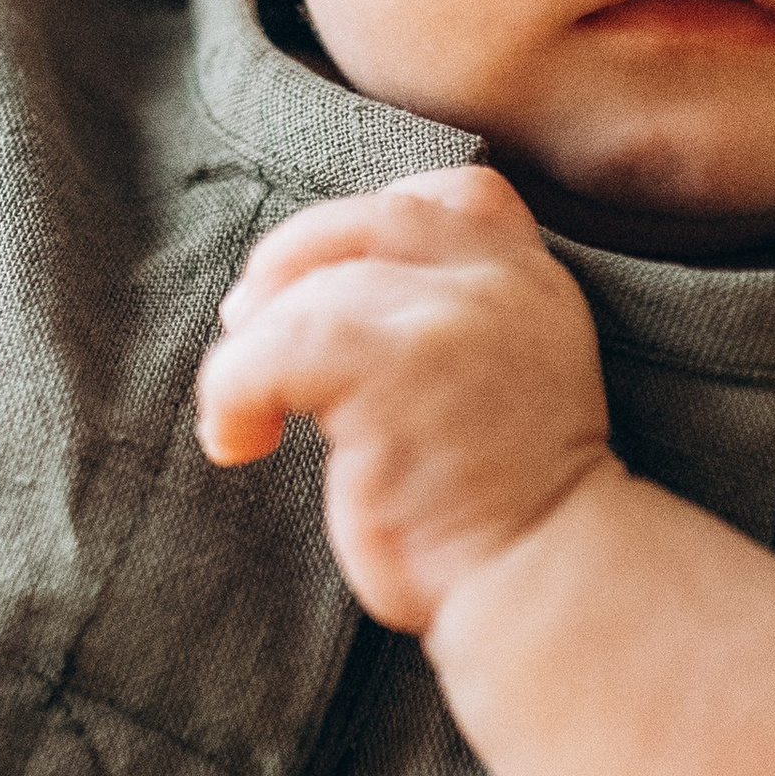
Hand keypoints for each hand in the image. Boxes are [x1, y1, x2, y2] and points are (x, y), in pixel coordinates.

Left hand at [196, 166, 615, 634]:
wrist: (543, 579)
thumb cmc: (499, 503)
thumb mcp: (504, 380)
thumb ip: (453, 320)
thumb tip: (315, 285)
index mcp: (530, 282)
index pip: (458, 196)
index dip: (370, 226)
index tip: (322, 288)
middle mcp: (497, 284)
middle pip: (363, 225)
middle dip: (288, 267)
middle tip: (247, 330)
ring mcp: (447, 321)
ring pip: (309, 291)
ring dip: (254, 350)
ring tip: (251, 414)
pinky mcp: (389, 371)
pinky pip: (270, 350)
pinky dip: (231, 392)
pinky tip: (241, 442)